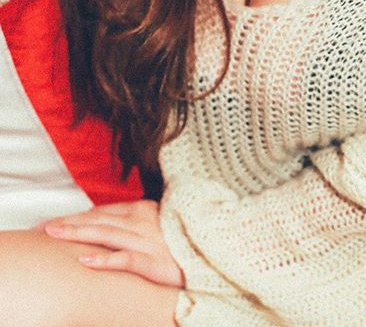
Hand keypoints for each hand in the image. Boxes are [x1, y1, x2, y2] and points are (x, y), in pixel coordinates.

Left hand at [44, 200, 183, 287]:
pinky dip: (105, 259)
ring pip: (108, 234)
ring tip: (55, 235)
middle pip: (100, 220)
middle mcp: (145, 221)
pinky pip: (126, 259)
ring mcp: (150, 240)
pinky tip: (85, 260)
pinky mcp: (156, 262)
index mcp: (145, 209)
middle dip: (70, 223)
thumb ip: (138, 219)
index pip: (104, 211)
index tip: (55, 222)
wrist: (216, 249)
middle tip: (44, 228)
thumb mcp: (161, 222)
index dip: (78, 216)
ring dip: (79, 234)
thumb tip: (111, 222)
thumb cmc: (186, 238)